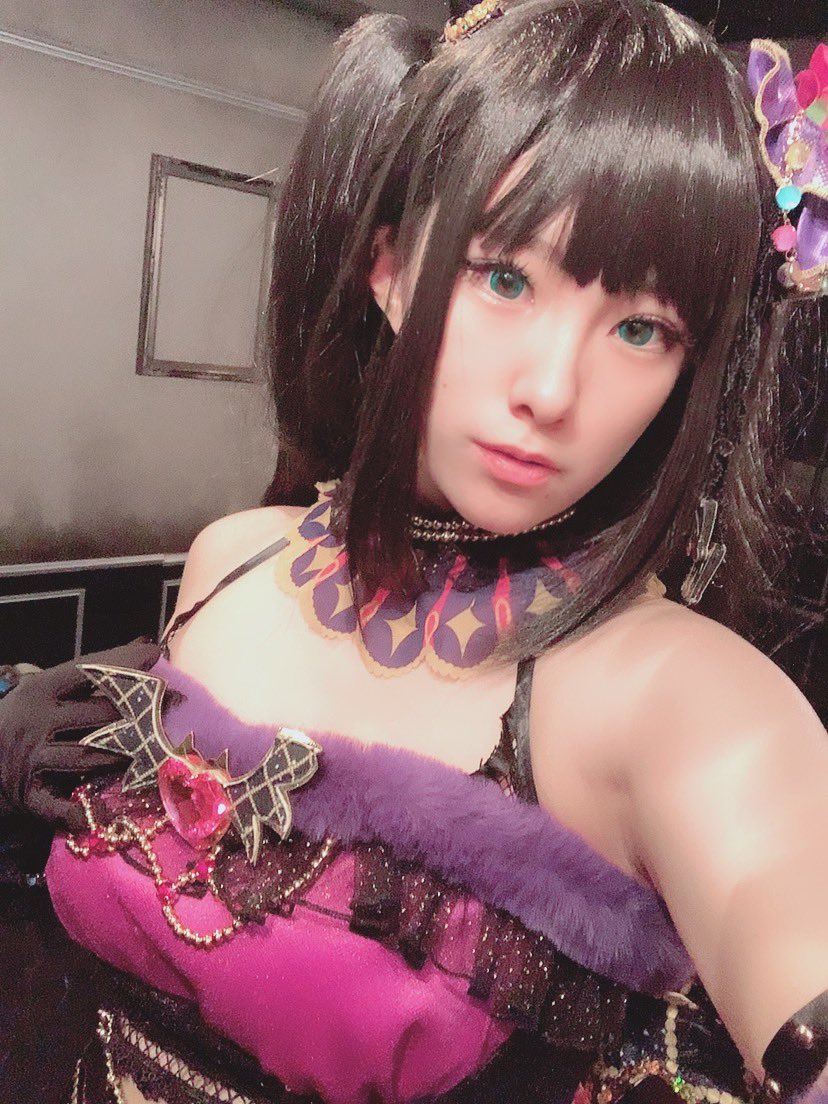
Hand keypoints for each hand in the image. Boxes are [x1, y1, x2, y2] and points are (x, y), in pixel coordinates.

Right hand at [0, 638, 161, 830]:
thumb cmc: (14, 723)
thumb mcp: (39, 692)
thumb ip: (84, 677)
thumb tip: (143, 645)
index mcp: (38, 690)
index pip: (86, 670)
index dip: (123, 661)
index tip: (155, 653)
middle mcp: (35, 721)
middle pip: (98, 714)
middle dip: (140, 711)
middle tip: (174, 705)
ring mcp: (31, 759)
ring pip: (89, 756)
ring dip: (124, 756)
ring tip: (155, 752)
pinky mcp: (27, 794)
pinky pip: (60, 806)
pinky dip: (84, 812)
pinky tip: (106, 812)